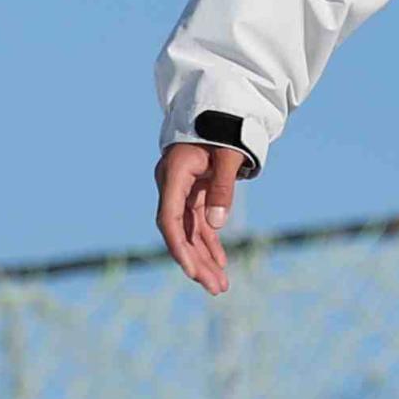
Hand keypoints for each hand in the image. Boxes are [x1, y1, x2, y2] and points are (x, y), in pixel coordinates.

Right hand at [154, 138, 246, 292]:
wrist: (220, 109)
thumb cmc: (224, 128)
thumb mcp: (229, 155)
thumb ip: (223, 187)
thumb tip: (217, 224)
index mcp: (174, 173)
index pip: (169, 218)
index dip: (179, 246)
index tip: (191, 271)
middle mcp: (172, 185)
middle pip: (180, 232)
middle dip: (197, 262)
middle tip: (215, 289)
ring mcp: (182, 191)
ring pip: (190, 232)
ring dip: (204, 258)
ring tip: (219, 286)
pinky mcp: (194, 193)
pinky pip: (199, 224)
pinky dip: (210, 243)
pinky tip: (220, 265)